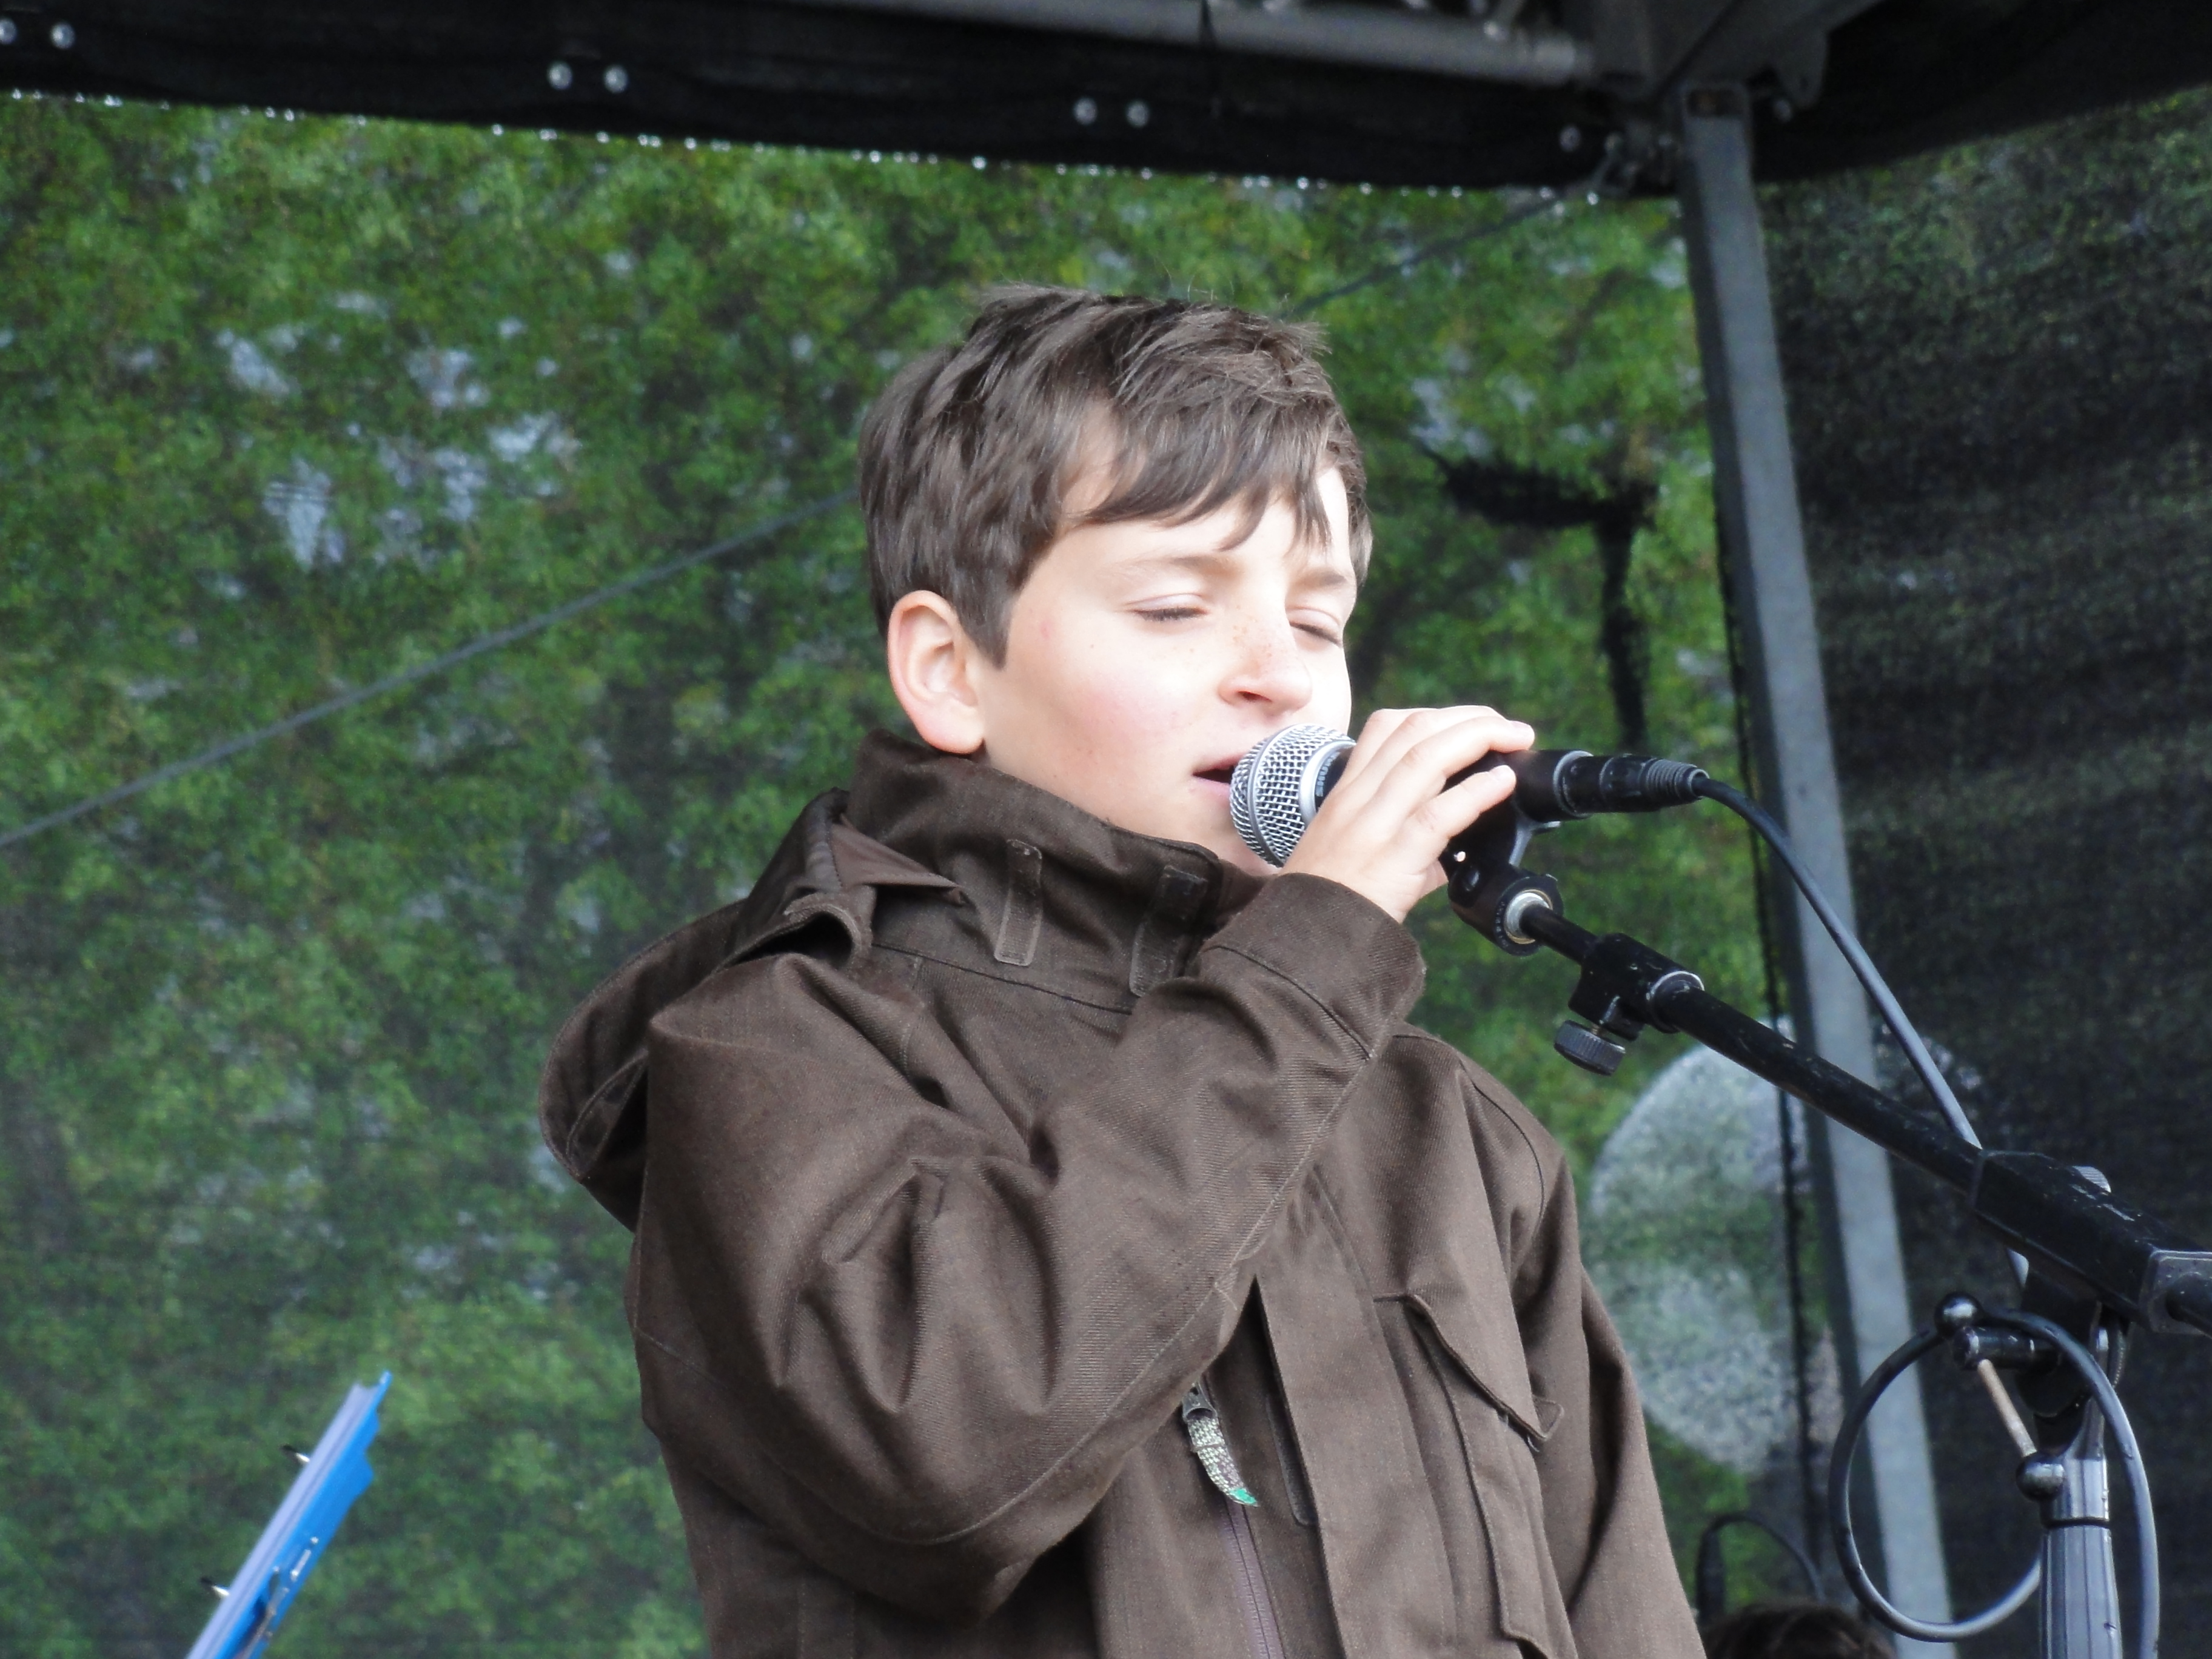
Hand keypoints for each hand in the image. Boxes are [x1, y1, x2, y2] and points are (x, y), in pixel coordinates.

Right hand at [1277, 707, 1533, 922]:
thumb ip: (1404, 836)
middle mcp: (1358, 798)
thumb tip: (1457, 847)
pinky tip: (1502, 783)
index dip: (1437, 715)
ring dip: (1478, 738)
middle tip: (1510, 727)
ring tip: (1514, 739)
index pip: (1387, 727)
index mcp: (1349, 791)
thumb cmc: (1331, 895)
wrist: (1306, 935)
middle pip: (1415, 731)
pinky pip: (1438, 814)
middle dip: (1469, 718)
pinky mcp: (1391, 859)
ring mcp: (1373, 825)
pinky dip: (1476, 791)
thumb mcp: (1355, 847)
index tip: (1474, 723)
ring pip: (1425, 758)